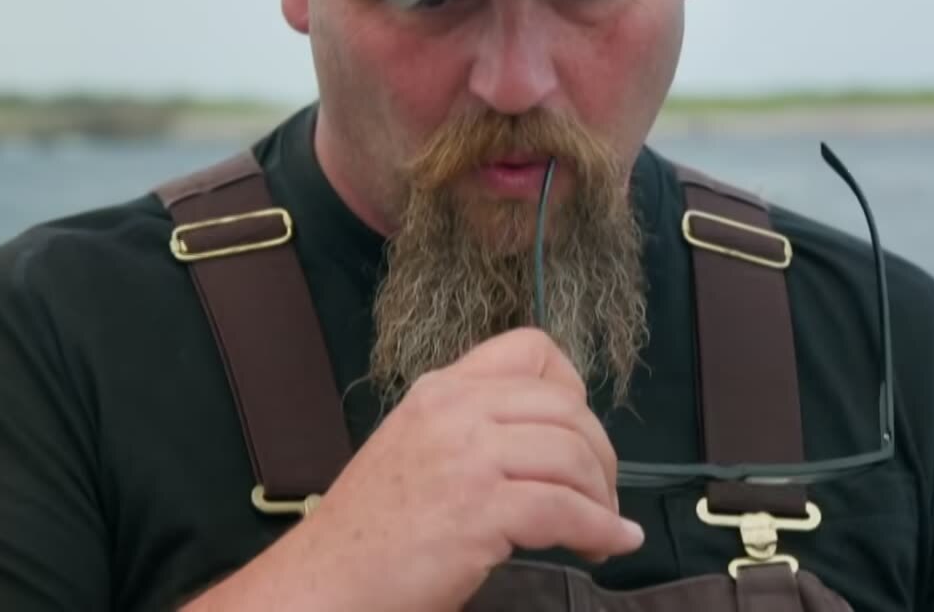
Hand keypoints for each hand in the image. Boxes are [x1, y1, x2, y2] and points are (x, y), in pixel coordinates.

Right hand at [184, 328, 641, 611]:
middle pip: (567, 407)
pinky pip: (567, 511)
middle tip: (602, 494)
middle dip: (600, 453)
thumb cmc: (370, 532)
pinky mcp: (480, 510)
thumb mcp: (416, 449)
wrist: (322, 584)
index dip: (573, 389)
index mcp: (442, 390)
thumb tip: (545, 442)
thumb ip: (471, 430)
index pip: (532, 349)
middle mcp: (456, 410)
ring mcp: (468, 458)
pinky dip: (600, 531)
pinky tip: (610, 546)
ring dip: (603, 497)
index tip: (580, 434)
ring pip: (574, 456)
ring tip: (604, 526)